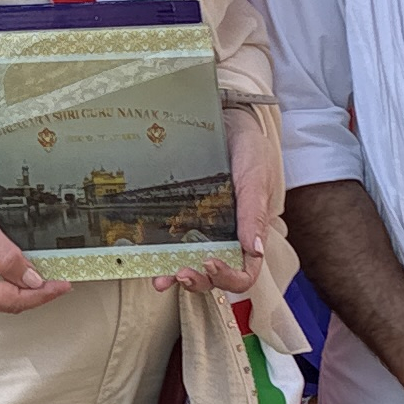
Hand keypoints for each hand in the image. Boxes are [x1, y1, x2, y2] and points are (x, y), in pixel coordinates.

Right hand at [0, 167, 66, 314]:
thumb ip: (7, 259)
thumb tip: (33, 281)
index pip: (12, 300)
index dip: (42, 294)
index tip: (65, 285)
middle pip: (8, 302)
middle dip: (36, 292)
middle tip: (62, 277)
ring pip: (2, 296)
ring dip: (24, 286)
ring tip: (47, 271)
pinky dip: (10, 280)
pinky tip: (23, 267)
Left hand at [162, 103, 280, 295]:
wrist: (230, 122)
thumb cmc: (251, 148)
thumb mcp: (255, 177)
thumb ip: (254, 213)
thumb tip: (255, 251)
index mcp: (251, 233)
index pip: (245, 272)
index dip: (229, 277)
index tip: (211, 264)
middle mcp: (228, 236)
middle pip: (215, 276)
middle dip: (198, 281)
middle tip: (180, 273)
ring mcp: (205, 228)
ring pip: (192, 263)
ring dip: (176, 274)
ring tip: (160, 278)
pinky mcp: (185, 215)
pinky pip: (174, 240)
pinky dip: (162, 253)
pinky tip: (148, 257)